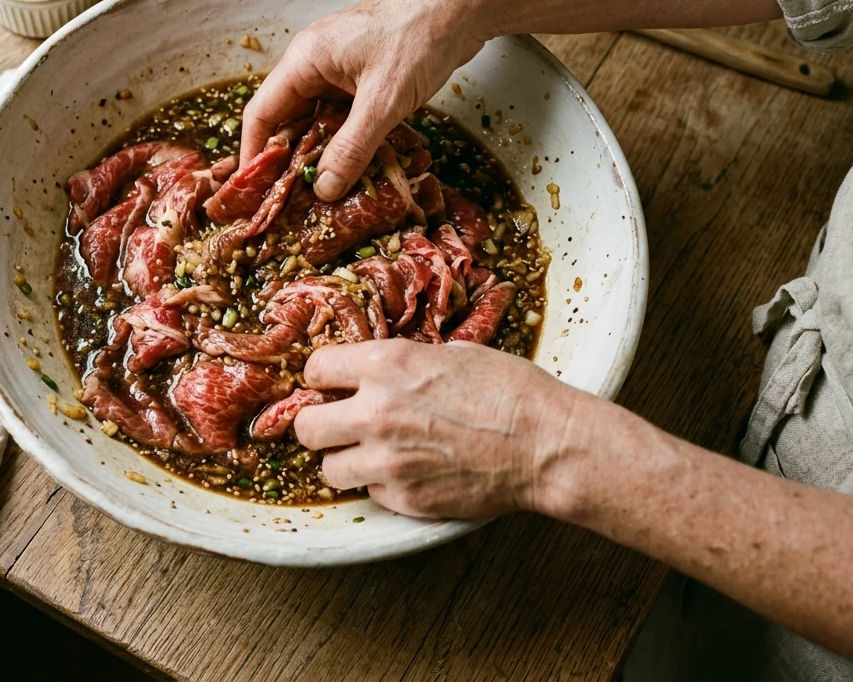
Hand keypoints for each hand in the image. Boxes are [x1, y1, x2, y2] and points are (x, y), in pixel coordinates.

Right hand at [241, 0, 488, 201]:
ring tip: (321, 193)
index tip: (254, 192)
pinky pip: (345, 114)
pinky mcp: (367, 75)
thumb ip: (352, 148)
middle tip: (290, 202)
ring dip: (321, 151)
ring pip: (319, 118)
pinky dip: (346, 139)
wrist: (466, 1)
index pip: (262, 113)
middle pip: (288, 118)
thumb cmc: (420, 36)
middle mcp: (316, 63)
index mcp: (305, 60)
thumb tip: (323, 189)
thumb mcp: (384, 101)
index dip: (254, 155)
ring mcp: (342, 68)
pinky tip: (355, 165)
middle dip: (288, 159)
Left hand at [294, 339, 585, 518]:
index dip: (323, 377)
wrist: (545, 444)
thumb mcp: (451, 353)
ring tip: (374, 451)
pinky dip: (382, 484)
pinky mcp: (404, 499)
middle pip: (307, 426)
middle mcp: (375, 413)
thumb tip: (377, 370)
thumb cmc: (509, 390)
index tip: (331, 383)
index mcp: (385, 366)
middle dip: (320, 423)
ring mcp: (387, 462)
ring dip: (346, 459)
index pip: (316, 368)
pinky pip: (370, 492)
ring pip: (329, 468)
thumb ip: (403, 362)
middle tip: (338, 423)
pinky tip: (410, 470)